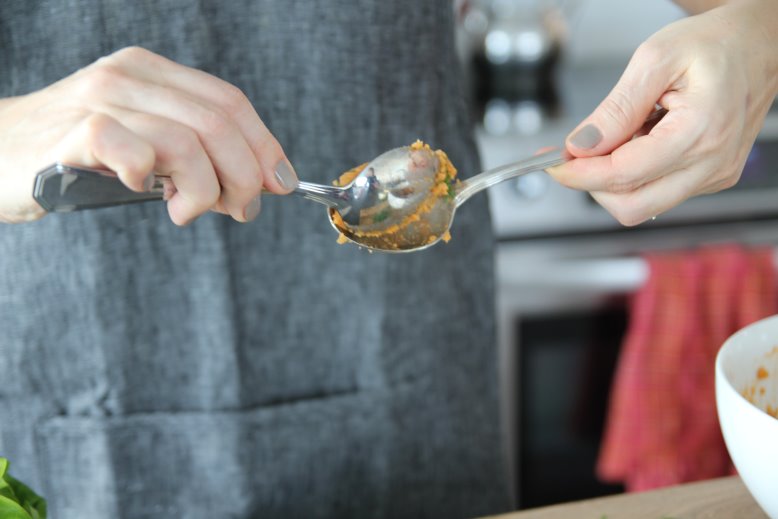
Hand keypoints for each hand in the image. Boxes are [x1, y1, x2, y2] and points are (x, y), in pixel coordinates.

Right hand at [0, 46, 297, 223]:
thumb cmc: (76, 156)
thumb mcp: (145, 145)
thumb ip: (196, 156)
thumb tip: (260, 184)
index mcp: (152, 72)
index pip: (230, 101)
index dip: (265, 144)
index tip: (282, 182)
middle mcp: (130, 77)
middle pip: (219, 123)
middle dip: (245, 175)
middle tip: (239, 209)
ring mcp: (101, 100)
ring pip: (187, 141)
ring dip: (206, 189)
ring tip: (188, 210)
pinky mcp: (75, 132)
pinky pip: (134, 151)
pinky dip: (151, 178)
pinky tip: (142, 189)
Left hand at [546, 0, 777, 225]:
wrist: (761, 44)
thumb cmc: (715, 44)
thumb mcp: (654, 59)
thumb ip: (615, 109)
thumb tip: (581, 146)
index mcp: (701, 131)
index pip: (625, 175)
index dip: (581, 174)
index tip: (554, 163)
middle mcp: (712, 163)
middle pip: (632, 206)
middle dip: (593, 184)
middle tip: (574, 155)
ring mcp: (714, 175)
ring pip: (642, 205)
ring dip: (613, 180)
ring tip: (618, 135)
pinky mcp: (711, 178)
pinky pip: (658, 192)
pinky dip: (634, 175)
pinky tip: (639, 141)